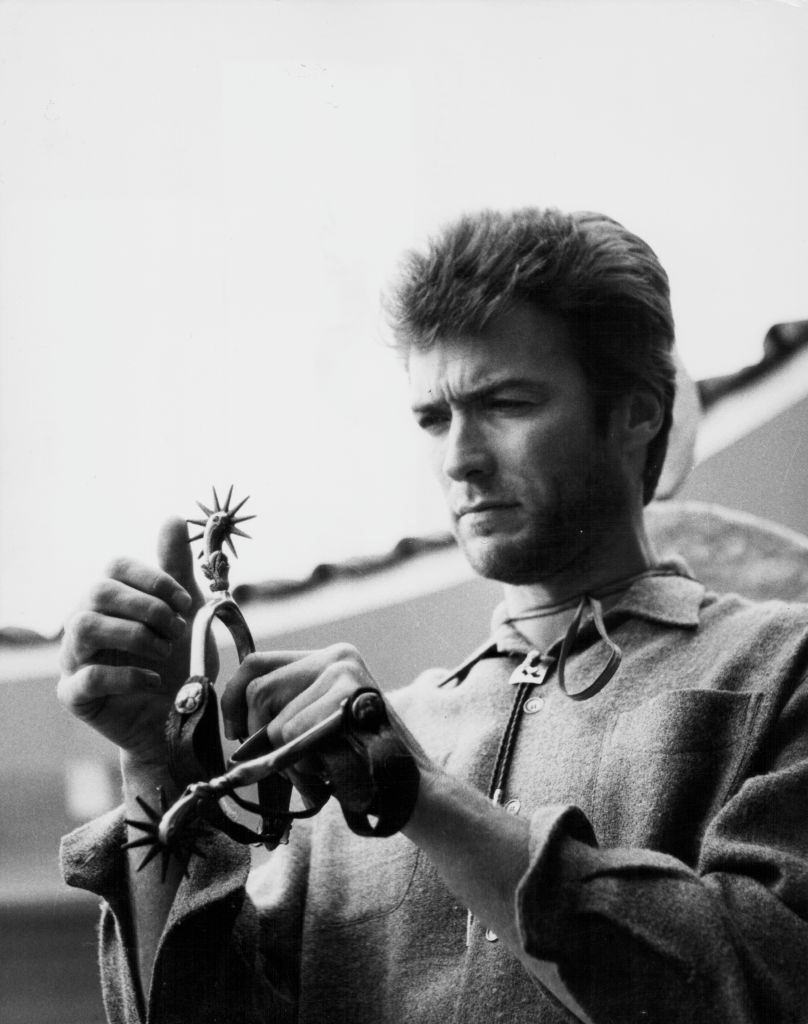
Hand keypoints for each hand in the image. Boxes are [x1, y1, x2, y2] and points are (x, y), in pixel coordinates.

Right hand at [57, 517, 206, 770]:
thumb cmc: (181, 661)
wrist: (181, 720)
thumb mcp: (188, 612)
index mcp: (111, 598)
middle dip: (147, 607)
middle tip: (179, 630)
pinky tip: (154, 679)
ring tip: (165, 652)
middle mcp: (85, 620)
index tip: (187, 604)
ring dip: (134, 636)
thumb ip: (177, 568)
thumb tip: (172, 517)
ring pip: (83, 626)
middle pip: (98, 591)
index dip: (155, 580)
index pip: (117, 566)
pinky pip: (88, 677)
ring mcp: (74, 658)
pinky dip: (127, 675)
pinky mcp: (76, 695)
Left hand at [221, 644, 382, 794]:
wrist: (410, 787)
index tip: (233, 732)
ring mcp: (345, 676)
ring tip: (316, 771)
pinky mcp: (348, 701)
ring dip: (287, 761)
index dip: (233, 697)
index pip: (257, 664)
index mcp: (328, 658)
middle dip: (257, 737)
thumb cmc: (359, 761)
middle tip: (281, 761)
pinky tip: (329, 773)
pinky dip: (304, 767)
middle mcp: (336, 658)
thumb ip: (286, 709)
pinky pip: (298, 738)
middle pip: (259, 692)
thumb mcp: (319, 722)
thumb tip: (235, 723)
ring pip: (277, 724)